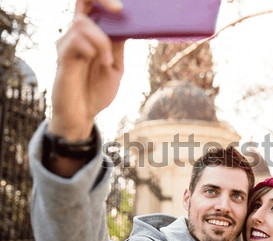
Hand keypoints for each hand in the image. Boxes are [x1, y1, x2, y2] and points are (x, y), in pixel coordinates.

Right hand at [49, 0, 124, 140]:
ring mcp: (68, 44)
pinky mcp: (62, 56)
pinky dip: (93, 50)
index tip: (121, 7)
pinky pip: (76, 40)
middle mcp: (77, 35)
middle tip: (119, 10)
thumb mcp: (116, 66)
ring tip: (107, 62)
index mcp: (91, 35)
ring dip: (102, 41)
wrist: (84, 115)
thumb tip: (127, 23)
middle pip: (82, 1)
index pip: (90, 4)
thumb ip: (117, 46)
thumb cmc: (97, 91)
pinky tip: (99, 63)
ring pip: (82, 23)